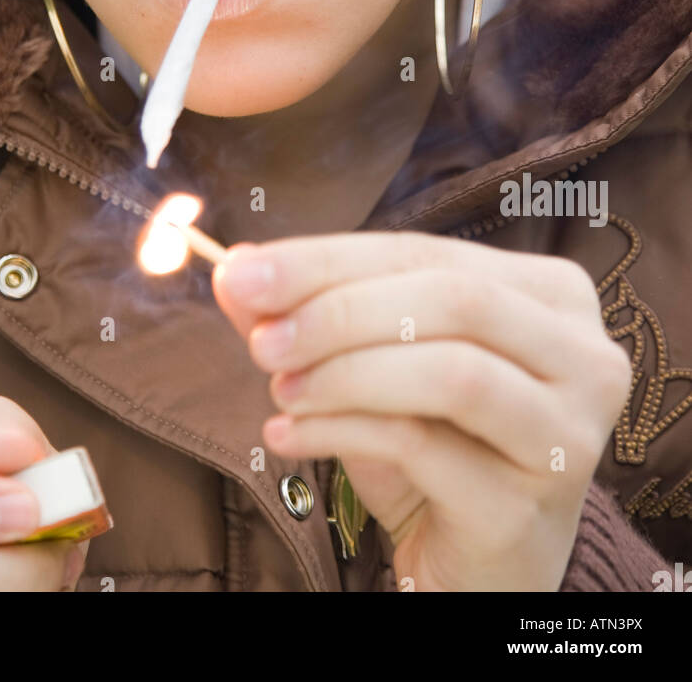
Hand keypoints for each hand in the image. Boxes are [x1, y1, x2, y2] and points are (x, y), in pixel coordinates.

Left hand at [212, 232, 631, 591]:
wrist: (476, 566)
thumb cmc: (435, 451)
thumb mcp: (374, 366)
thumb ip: (312, 313)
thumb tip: (236, 270)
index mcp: (550, 295)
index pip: (427, 252)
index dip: (329, 257)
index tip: (244, 272)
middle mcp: (583, 355)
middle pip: (452, 300)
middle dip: (338, 310)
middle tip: (260, 335)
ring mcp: (567, 433)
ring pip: (450, 371)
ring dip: (343, 372)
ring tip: (276, 389)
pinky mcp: (529, 505)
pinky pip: (425, 446)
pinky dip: (342, 430)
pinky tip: (287, 435)